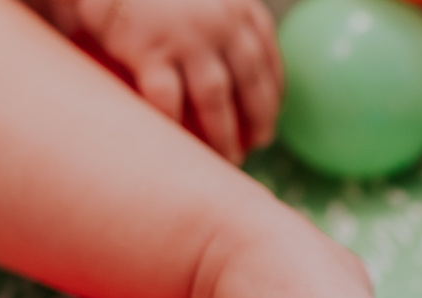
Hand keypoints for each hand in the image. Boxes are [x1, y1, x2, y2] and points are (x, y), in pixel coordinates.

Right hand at [71, 0, 282, 162]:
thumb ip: (220, 21)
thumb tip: (237, 74)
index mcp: (238, 6)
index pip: (266, 58)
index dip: (272, 95)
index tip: (269, 119)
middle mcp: (220, 20)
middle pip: (249, 83)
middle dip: (257, 121)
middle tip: (255, 146)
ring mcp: (186, 36)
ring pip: (214, 98)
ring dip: (222, 134)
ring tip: (225, 157)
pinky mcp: (149, 49)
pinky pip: (168, 99)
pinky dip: (176, 126)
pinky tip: (179, 144)